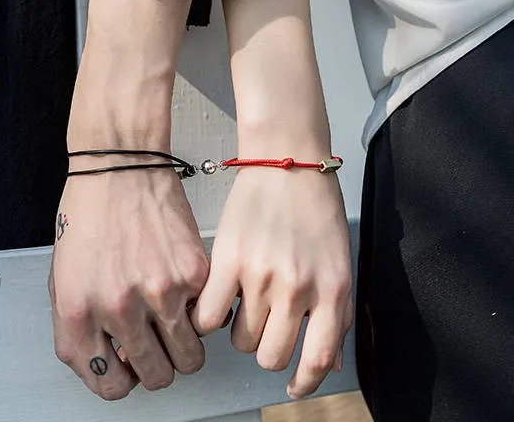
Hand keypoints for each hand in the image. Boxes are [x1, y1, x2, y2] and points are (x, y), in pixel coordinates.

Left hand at [48, 163, 209, 399]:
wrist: (120, 168)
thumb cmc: (89, 215)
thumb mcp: (64, 278)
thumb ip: (84, 328)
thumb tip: (118, 360)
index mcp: (78, 314)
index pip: (109, 385)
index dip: (124, 381)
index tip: (131, 369)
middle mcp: (119, 308)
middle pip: (157, 377)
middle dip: (159, 366)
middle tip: (159, 344)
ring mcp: (160, 291)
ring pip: (190, 357)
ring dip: (185, 346)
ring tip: (177, 321)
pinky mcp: (193, 272)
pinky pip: (207, 314)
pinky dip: (199, 308)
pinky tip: (185, 287)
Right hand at [190, 166, 352, 399]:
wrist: (288, 161)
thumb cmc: (316, 208)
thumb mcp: (339, 261)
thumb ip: (335, 312)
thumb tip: (325, 362)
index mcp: (332, 290)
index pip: (318, 360)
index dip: (304, 383)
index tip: (293, 388)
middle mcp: (298, 289)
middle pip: (270, 356)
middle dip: (266, 349)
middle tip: (264, 325)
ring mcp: (261, 276)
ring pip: (240, 339)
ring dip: (241, 329)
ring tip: (244, 301)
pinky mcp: (228, 260)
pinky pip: (210, 316)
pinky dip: (210, 317)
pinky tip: (217, 300)